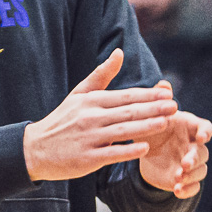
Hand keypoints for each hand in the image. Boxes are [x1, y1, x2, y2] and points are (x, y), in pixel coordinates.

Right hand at [24, 50, 177, 181]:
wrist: (36, 149)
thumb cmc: (62, 120)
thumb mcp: (79, 94)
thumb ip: (101, 74)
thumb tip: (119, 52)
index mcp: (91, 101)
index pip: (125, 96)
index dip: (148, 96)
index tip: (167, 94)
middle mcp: (91, 118)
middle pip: (128, 112)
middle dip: (154, 109)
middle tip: (174, 106)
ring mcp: (89, 139)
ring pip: (123, 131)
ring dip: (146, 127)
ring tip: (166, 123)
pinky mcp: (87, 159)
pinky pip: (112, 154)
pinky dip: (128, 150)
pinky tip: (145, 147)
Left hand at [137, 99, 211, 198]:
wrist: (143, 151)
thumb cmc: (153, 128)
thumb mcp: (151, 116)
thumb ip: (159, 101)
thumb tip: (163, 83)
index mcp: (190, 128)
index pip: (205, 128)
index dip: (206, 133)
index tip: (201, 138)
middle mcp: (194, 145)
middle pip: (203, 153)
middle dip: (195, 158)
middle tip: (184, 163)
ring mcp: (191, 163)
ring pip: (201, 170)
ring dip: (192, 175)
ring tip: (178, 178)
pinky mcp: (185, 179)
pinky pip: (193, 187)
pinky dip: (188, 190)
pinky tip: (178, 191)